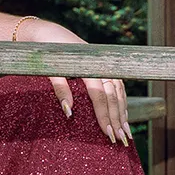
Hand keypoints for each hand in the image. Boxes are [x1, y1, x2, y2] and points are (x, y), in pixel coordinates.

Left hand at [14, 15, 130, 145]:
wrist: (48, 35)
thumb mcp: (50, 69)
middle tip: (121, 140)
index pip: (100, 96)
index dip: (105, 116)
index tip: (108, 134)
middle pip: (114, 97)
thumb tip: (69, 111)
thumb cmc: (47, 53)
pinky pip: (118, 89)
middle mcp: (101, 66)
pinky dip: (121, 103)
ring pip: (119, 93)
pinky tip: (124, 116)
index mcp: (89, 66)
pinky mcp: (105, 69)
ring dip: (123, 113)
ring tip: (126, 133)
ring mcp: (105, 67)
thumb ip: (60, 88)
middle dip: (118, 119)